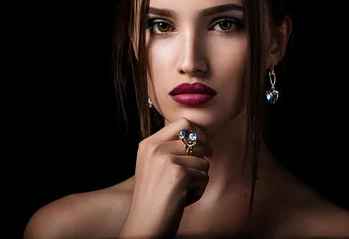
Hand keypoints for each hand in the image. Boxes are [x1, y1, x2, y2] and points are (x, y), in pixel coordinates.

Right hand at [117, 118, 211, 237]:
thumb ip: (171, 150)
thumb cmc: (154, 199)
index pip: (183, 123)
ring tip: (180, 191)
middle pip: (197, 142)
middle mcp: (155, 148)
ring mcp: (166, 160)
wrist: (144, 225)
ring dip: (198, 179)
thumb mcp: (155, 166)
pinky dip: (198, 191)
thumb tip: (203, 139)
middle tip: (188, 179)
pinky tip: (182, 199)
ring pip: (204, 161)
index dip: (199, 134)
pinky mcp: (179, 174)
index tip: (204, 149)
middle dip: (200, 161)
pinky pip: (204, 177)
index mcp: (148, 144)